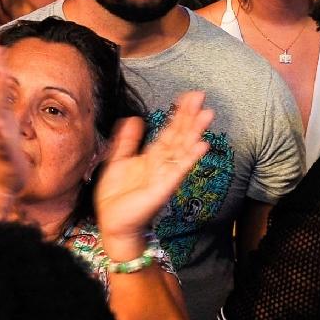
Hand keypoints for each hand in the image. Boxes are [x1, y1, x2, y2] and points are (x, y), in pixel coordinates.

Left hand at [93, 91, 213, 249]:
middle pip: (180, 135)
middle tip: (201, 96)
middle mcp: (162, 163)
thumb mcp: (117, 160)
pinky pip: (179, 169)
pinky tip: (201, 144)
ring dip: (195, 131)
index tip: (188, 96)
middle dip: (190, 116)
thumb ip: (126, 140)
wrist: (113, 223)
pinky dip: (190, 156)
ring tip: (207, 114)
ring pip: (183, 148)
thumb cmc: (116, 197)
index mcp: (151, 157)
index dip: (178, 113)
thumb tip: (133, 118)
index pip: (169, 131)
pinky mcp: (164, 186)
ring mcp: (165, 174)